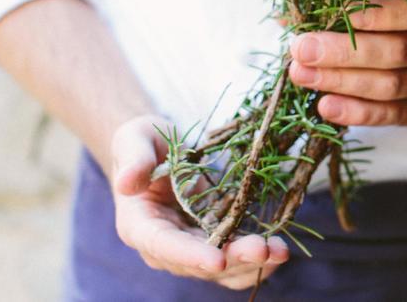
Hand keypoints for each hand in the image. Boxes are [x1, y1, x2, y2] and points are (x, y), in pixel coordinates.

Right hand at [108, 115, 289, 289]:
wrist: (162, 153)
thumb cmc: (145, 144)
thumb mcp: (133, 138)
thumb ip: (132, 158)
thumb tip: (127, 182)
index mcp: (140, 225)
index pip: (163, 246)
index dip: (190, 256)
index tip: (217, 260)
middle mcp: (165, 246)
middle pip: (199, 263)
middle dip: (233, 259)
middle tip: (263, 249)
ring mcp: (192, 248)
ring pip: (223, 268)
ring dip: (252, 263)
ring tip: (280, 250)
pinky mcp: (215, 243)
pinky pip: (236, 262)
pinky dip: (259, 261)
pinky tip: (280, 250)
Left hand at [288, 0, 406, 125]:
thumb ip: (364, 7)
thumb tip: (291, 16)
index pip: (403, 12)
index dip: (366, 13)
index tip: (326, 10)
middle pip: (393, 52)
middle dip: (341, 51)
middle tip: (299, 48)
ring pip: (389, 86)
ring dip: (340, 81)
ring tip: (300, 74)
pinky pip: (390, 115)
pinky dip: (355, 112)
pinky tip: (324, 105)